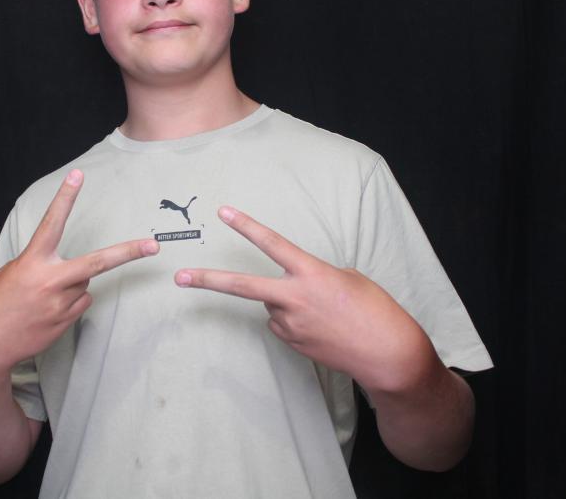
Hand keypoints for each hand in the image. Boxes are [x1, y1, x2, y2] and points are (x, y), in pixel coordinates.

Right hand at [0, 169, 158, 381]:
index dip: (65, 197)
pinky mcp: (65, 321)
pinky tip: (47, 311)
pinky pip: (81, 302)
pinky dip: (70, 303)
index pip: (52, 223)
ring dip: (72, 286)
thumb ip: (44, 267)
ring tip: (43, 298)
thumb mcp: (13, 274)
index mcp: (31, 262)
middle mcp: (50, 280)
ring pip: (84, 284)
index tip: (77, 175)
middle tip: (153, 246)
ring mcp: (60, 303)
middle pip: (97, 263)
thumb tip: (79, 275)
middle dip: (127, 253)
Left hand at [174, 206, 430, 392]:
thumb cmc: (373, 310)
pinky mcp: (291, 342)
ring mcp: (290, 324)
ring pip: (272, 304)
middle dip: (208, 280)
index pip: (273, 244)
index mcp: (312, 273)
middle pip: (242, 286)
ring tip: (323, 311)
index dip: (247, 226)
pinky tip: (319, 326)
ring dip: (286, 302)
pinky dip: (294, 320)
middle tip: (180, 277)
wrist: (385, 354)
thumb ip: (310, 277)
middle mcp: (294, 298)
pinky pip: (282, 323)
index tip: (224, 212)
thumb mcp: (346, 278)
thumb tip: (287, 290)